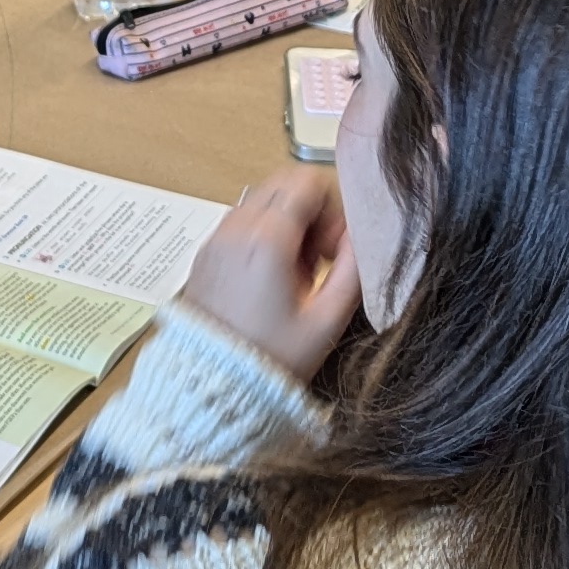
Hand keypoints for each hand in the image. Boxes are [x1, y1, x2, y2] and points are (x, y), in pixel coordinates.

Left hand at [174, 170, 357, 382]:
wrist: (212, 385)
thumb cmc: (271, 358)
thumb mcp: (326, 319)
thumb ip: (353, 269)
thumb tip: (363, 236)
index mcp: (267, 238)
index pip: (307, 183)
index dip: (332, 210)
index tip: (335, 249)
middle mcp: (236, 228)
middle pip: (283, 184)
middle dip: (310, 211)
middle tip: (320, 257)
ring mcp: (217, 238)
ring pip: (261, 200)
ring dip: (286, 222)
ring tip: (297, 272)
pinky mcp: (206, 253)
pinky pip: (241, 222)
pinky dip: (262, 234)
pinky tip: (272, 278)